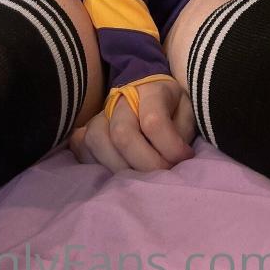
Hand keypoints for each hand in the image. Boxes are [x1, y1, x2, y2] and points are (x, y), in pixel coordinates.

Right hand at [69, 76, 195, 172]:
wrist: (143, 91)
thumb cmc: (169, 105)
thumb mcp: (186, 109)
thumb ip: (182, 130)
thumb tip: (176, 158)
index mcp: (150, 91)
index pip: (153, 121)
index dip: (170, 147)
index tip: (183, 158)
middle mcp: (119, 100)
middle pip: (122, 134)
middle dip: (145, 164)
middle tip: (161, 176)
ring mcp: (98, 114)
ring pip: (98, 141)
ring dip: (121, 169)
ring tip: (140, 179)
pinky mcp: (84, 130)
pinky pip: (82, 148)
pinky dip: (97, 166)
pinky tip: (116, 174)